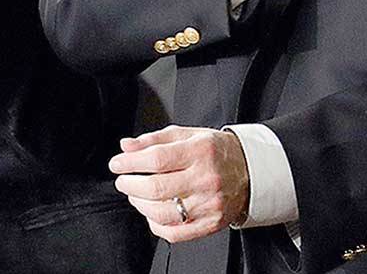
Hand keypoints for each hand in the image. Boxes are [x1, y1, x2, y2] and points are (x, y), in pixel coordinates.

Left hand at [109, 126, 249, 241]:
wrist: (250, 171)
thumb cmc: (215, 151)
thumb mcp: (188, 135)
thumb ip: (155, 140)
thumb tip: (126, 147)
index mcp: (201, 151)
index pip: (157, 158)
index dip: (130, 163)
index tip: (117, 164)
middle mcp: (206, 178)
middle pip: (156, 188)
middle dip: (130, 185)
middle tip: (123, 180)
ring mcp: (209, 204)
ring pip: (162, 213)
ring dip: (139, 204)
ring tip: (136, 195)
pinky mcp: (210, 223)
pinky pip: (173, 232)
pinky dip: (155, 223)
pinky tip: (152, 212)